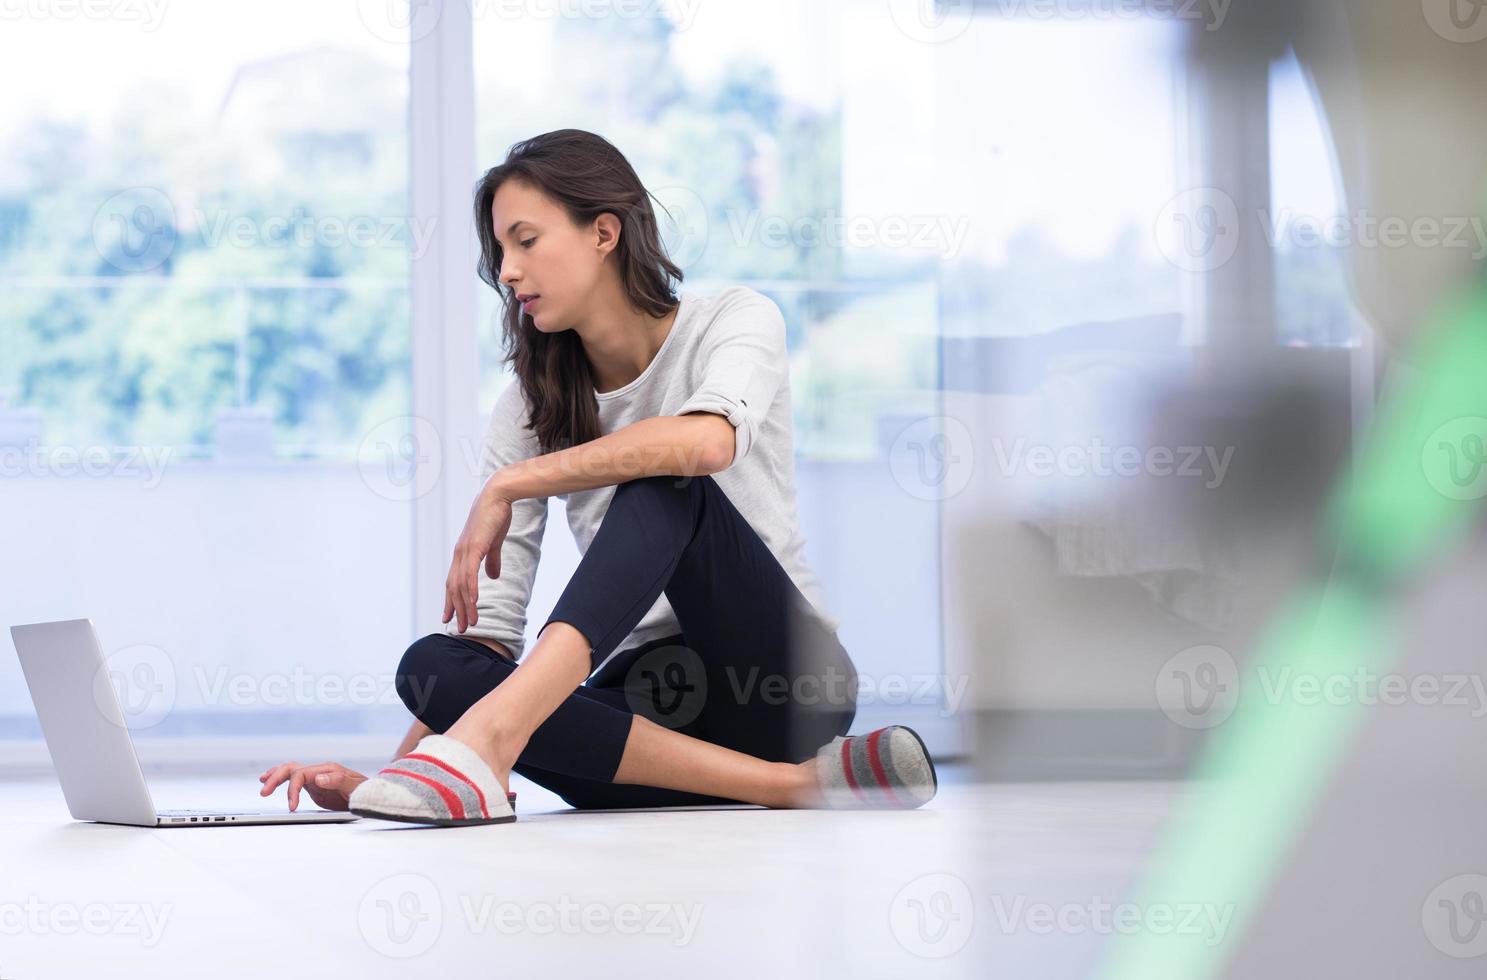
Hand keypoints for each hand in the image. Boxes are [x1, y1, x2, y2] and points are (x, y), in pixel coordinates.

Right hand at [258, 760, 366, 811]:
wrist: (371, 793)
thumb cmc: (365, 791)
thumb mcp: (355, 788)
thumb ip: (338, 781)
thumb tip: (318, 778)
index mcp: (327, 770)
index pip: (301, 774)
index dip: (292, 790)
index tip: (290, 807)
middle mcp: (320, 771)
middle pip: (292, 768)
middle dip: (276, 778)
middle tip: (264, 792)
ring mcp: (316, 777)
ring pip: (291, 770)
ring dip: (276, 776)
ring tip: (263, 782)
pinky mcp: (315, 786)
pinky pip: (295, 779)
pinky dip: (283, 780)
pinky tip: (273, 783)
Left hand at [444, 485, 513, 632]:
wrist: (497, 496)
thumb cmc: (496, 517)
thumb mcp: (494, 543)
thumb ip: (492, 561)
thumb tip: (493, 576)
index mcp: (462, 554)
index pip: (453, 582)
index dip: (452, 601)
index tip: (452, 617)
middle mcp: (459, 555)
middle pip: (454, 588)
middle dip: (457, 610)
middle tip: (461, 628)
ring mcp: (464, 551)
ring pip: (461, 586)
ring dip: (465, 606)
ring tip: (470, 622)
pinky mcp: (474, 548)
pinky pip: (470, 574)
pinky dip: (470, 591)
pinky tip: (473, 603)